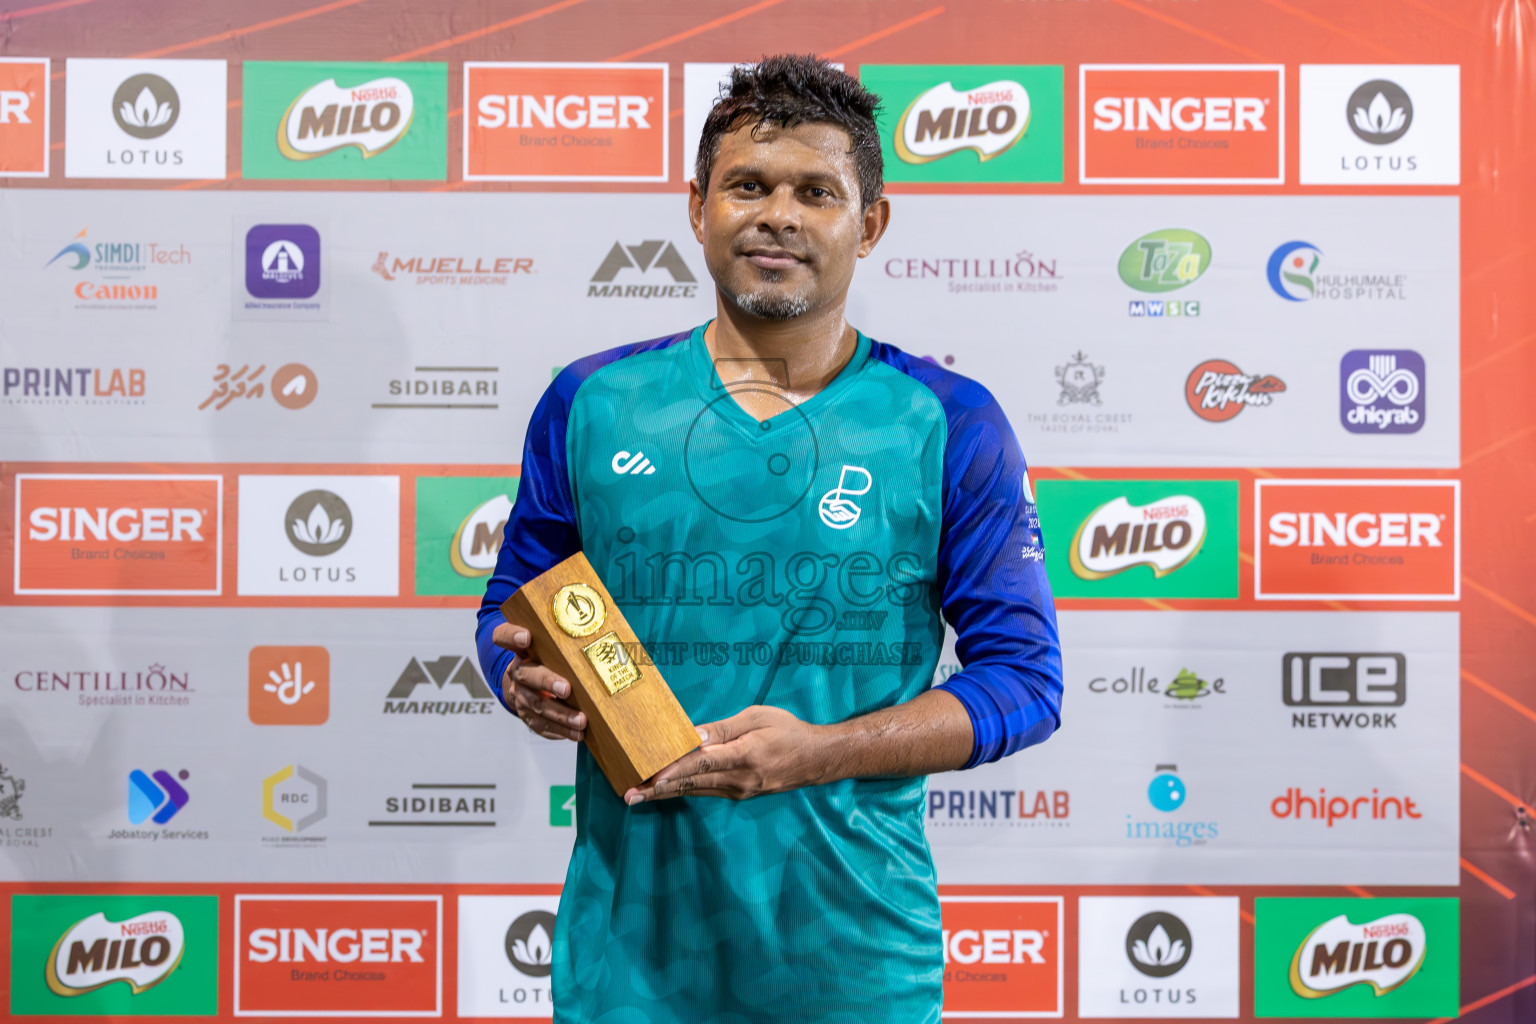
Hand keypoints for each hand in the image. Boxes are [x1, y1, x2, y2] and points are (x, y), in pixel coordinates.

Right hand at [492, 623, 585, 741]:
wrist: (532, 686)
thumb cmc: (551, 663)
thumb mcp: (553, 649)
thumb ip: (567, 643)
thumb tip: (606, 639)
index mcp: (522, 649)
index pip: (504, 635)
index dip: (512, 636)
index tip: (526, 637)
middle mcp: (518, 671)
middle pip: (526, 674)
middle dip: (547, 681)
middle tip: (566, 689)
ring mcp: (521, 695)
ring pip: (537, 705)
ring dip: (560, 714)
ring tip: (581, 720)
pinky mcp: (528, 716)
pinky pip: (542, 725)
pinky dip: (561, 730)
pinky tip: (576, 732)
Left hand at [624, 705, 834, 804]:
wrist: (815, 759)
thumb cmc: (787, 730)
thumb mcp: (758, 718)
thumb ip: (725, 729)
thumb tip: (695, 737)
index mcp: (744, 756)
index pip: (703, 765)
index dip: (675, 771)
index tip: (651, 777)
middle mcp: (739, 779)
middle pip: (691, 784)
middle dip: (658, 789)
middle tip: (629, 795)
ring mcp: (738, 790)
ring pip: (695, 792)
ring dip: (665, 793)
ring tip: (638, 795)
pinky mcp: (739, 794)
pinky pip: (705, 792)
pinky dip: (683, 790)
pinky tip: (666, 789)